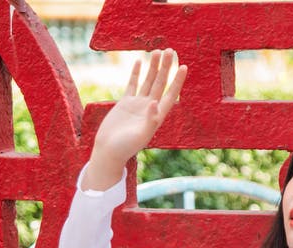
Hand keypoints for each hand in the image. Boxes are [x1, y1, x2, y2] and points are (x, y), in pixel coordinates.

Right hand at [83, 48, 187, 189]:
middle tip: (170, 50)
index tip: (183, 66)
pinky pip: (132, 85)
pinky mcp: (125, 103)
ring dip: (153, 67)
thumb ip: (149, 120)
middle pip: (160, 83)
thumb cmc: (125, 148)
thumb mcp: (140, 136)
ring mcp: (137, 105)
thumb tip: (154, 102)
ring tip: (158, 51)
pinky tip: (139, 61)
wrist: (108, 151)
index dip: (177, 81)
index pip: (170, 94)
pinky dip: (135, 73)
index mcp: (157, 116)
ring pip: (148, 81)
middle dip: (166, 67)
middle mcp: (150, 108)